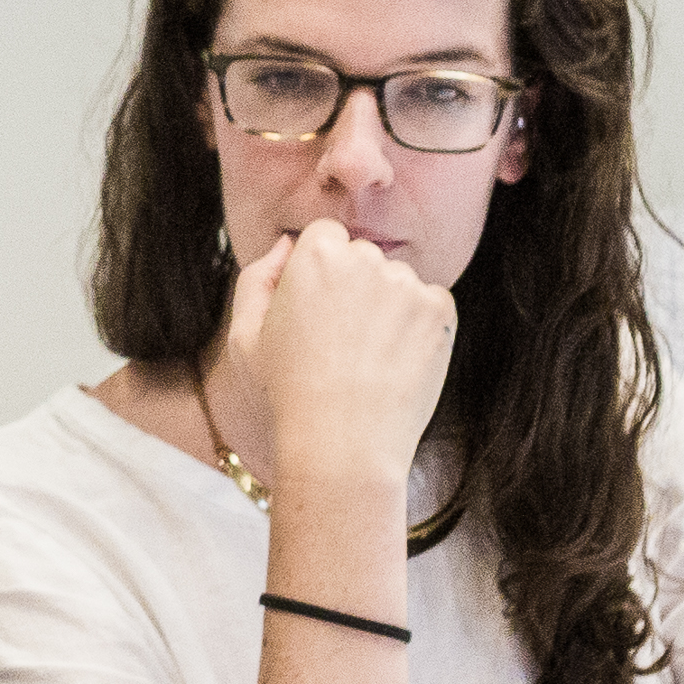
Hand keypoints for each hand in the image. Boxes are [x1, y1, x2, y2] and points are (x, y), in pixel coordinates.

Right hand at [215, 220, 455, 506]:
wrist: (341, 446)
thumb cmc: (285, 394)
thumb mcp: (245, 335)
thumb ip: (257, 277)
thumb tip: (286, 245)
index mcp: (314, 254)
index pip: (326, 237)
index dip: (320, 274)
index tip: (318, 313)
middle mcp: (364, 258)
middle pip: (364, 257)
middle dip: (355, 288)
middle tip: (340, 344)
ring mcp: (406, 283)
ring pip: (398, 283)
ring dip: (388, 308)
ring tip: (368, 361)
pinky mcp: (438, 310)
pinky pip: (431, 305)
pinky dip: (419, 328)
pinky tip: (395, 363)